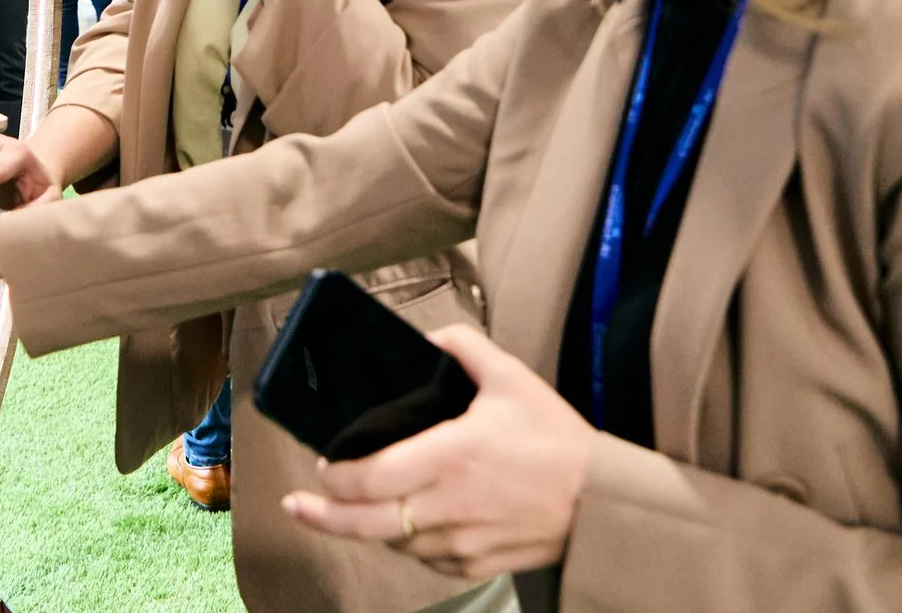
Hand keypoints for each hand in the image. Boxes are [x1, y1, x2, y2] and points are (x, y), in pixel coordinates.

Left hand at [283, 325, 595, 581]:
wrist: (603, 502)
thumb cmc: (557, 441)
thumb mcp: (512, 379)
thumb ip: (464, 349)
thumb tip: (428, 339)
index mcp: (452, 455)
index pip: (370, 477)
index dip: (336, 477)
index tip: (324, 464)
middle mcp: (450, 505)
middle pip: (366, 522)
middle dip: (323, 517)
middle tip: (298, 506)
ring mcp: (461, 540)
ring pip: (394, 541)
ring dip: (370, 526)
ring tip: (354, 508)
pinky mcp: (475, 563)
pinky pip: (425, 558)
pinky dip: (408, 541)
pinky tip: (402, 524)